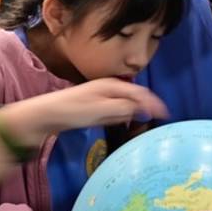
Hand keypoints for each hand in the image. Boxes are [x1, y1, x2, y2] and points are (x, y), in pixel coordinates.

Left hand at [1, 79, 168, 143]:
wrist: (46, 115)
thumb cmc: (72, 111)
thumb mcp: (100, 111)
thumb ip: (122, 109)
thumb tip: (143, 109)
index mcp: (111, 86)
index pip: (139, 92)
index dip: (154, 102)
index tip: (165, 114)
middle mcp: (108, 89)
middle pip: (134, 97)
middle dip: (148, 106)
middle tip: (160, 119)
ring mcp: (102, 98)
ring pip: (126, 104)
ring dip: (137, 112)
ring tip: (148, 123)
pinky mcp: (95, 108)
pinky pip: (116, 111)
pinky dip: (124, 117)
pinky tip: (126, 125)